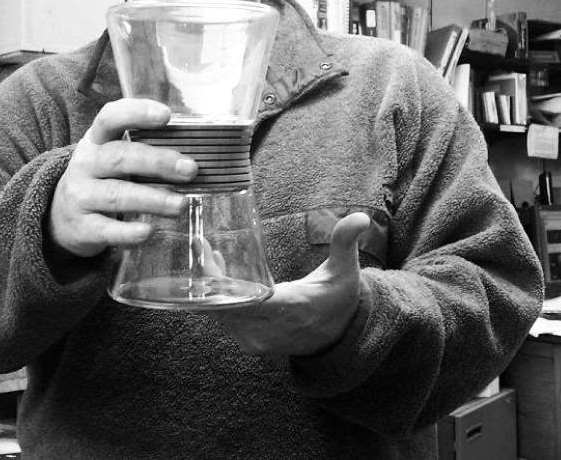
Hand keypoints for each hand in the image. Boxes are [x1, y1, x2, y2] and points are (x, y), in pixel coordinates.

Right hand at [48, 98, 197, 258]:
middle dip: (158, 162)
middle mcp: (86, 164)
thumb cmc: (104, 180)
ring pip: (116, 195)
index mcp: (97, 139)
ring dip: (152, 199)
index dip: (137, 113)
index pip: (110, 117)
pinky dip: (128, 232)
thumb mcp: (115, 158)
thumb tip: (196, 156)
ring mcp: (81, 196)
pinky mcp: (82, 227)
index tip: (166, 115)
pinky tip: (149, 231)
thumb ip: (146, 152)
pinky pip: (106, 229)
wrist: (63, 217)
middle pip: (119, 157)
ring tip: (180, 205)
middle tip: (191, 170)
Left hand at [211, 212, 370, 355]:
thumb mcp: (346, 270)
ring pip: (221, 313)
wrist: (338, 338)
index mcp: (291, 309)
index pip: (249, 299)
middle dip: (209, 276)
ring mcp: (256, 340)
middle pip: (226, 304)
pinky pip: (225, 320)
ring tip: (206, 253)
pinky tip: (216, 275)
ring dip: (211, 286)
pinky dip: (218, 299)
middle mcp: (269, 330)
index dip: (223, 281)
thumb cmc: (339, 298)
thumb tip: (361, 217)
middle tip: (200, 245)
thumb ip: (346, 242)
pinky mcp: (249, 344)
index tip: (208, 255)